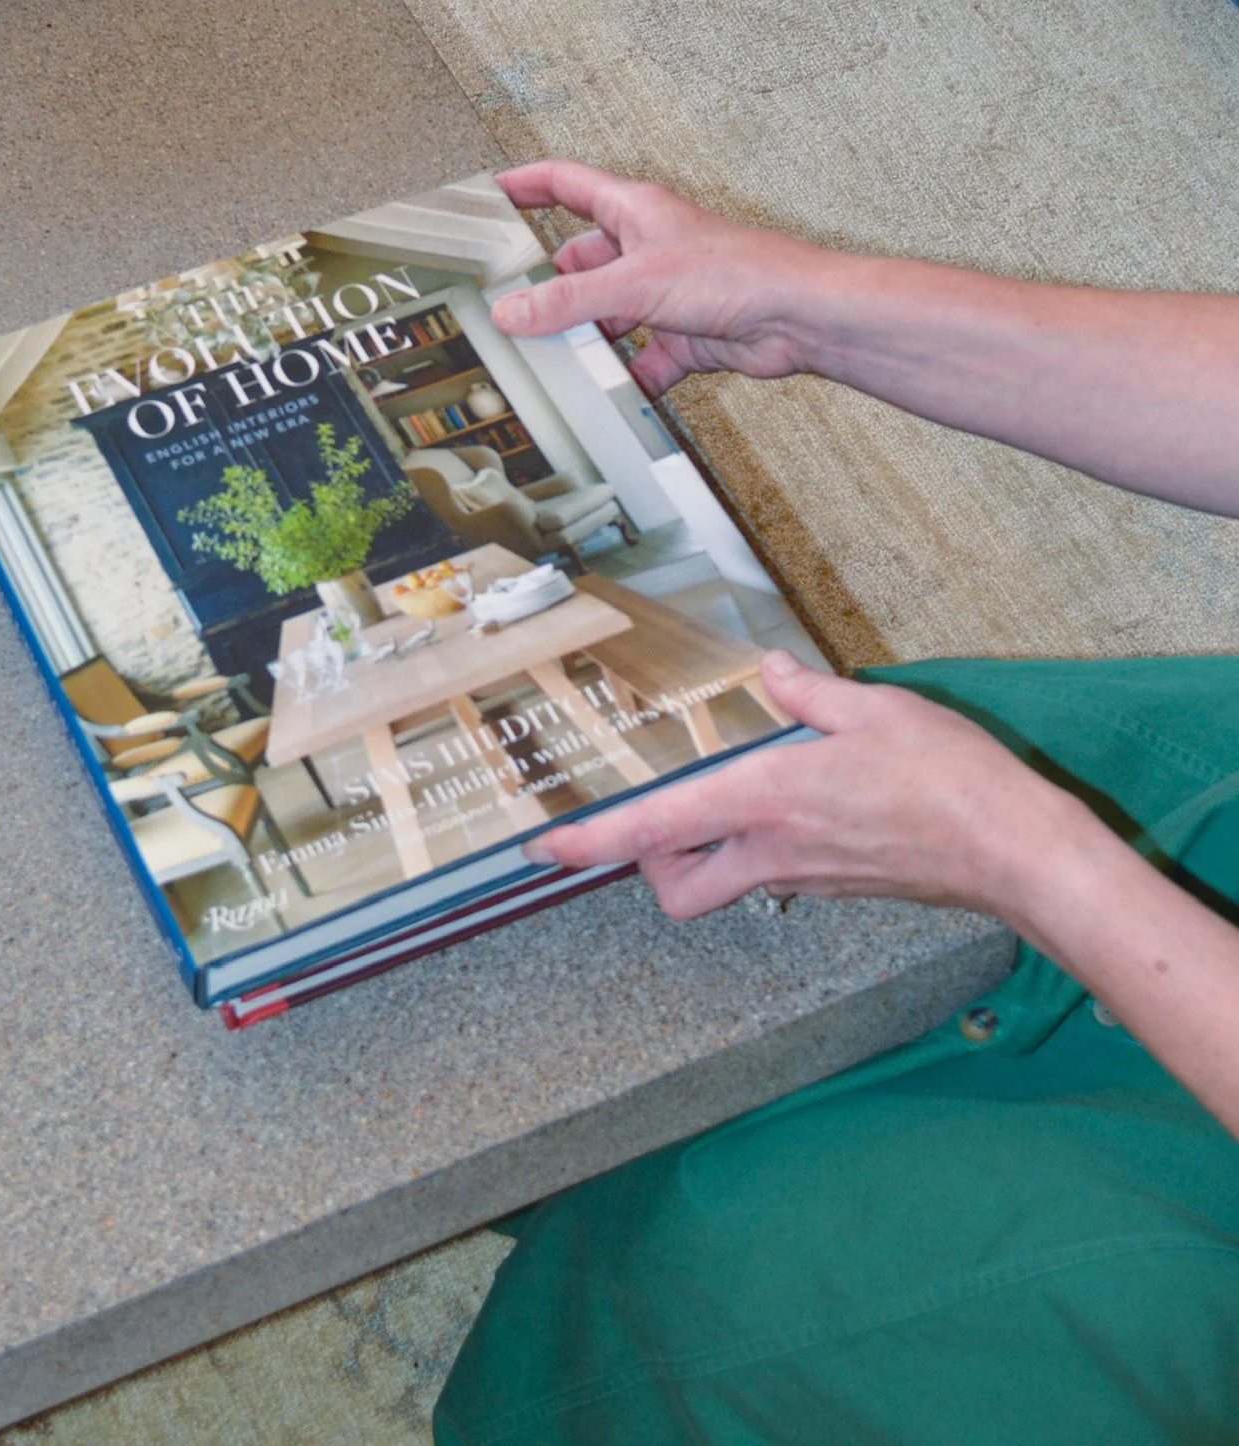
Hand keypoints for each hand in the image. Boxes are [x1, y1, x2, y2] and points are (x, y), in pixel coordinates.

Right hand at [490, 159, 836, 393]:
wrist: (800, 317)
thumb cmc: (738, 273)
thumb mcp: (636, 282)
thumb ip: (569, 300)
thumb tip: (511, 311)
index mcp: (633, 211)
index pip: (565, 184)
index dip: (524, 185)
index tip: (488, 195)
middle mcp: (647, 247)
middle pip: (581, 260)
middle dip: (548, 285)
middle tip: (507, 306)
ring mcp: (666, 292)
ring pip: (607, 313)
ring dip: (584, 336)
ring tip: (547, 359)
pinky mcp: (686, 334)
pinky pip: (643, 359)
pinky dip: (626, 378)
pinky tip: (606, 396)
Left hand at [524, 653, 1083, 923]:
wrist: (1015, 853)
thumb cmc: (949, 779)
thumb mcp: (875, 709)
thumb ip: (811, 692)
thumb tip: (771, 671)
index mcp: (765, 801)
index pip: (653, 830)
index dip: (590, 841)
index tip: (544, 847)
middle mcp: (773, 852)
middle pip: (677, 888)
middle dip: (649, 865)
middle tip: (651, 818)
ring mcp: (807, 879)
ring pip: (726, 884)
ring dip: (707, 855)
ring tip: (729, 800)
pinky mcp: (841, 887)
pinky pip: (778, 875)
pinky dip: (766, 847)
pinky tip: (801, 803)